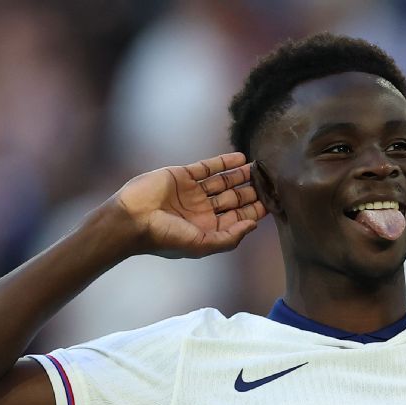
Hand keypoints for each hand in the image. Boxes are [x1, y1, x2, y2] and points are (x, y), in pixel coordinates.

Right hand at [112, 152, 266, 257]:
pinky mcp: (182, 175)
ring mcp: (192, 192)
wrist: (132, 218)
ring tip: (259, 168)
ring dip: (241, 175)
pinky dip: (224, 162)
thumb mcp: (202, 244)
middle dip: (252, 192)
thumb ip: (229, 238)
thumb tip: (253, 226)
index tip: (273, 202)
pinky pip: (208, 167)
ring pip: (223, 182)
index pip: (238, 218)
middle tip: (271, 182)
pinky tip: (241, 158)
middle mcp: (202, 210)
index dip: (255, 211)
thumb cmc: (165, 237)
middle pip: (234, 199)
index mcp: (207, 229)